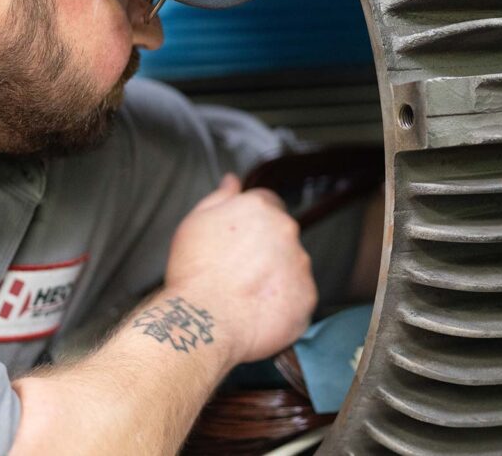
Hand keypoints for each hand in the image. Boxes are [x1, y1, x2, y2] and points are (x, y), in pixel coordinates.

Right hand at [165, 175, 317, 363]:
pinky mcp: (307, 296)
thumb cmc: (194, 272)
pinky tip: (258, 311)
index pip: (267, 203)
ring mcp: (300, 264)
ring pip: (292, 265)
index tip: (240, 240)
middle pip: (282, 234)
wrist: (204, 321)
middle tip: (238, 270)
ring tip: (246, 294)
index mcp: (261, 208)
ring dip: (276, 275)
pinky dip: (283, 303)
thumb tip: (232, 181)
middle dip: (265, 249)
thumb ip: (220, 197)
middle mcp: (287, 230)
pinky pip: (299, 296)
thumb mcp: (195, 222)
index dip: (252, 222)